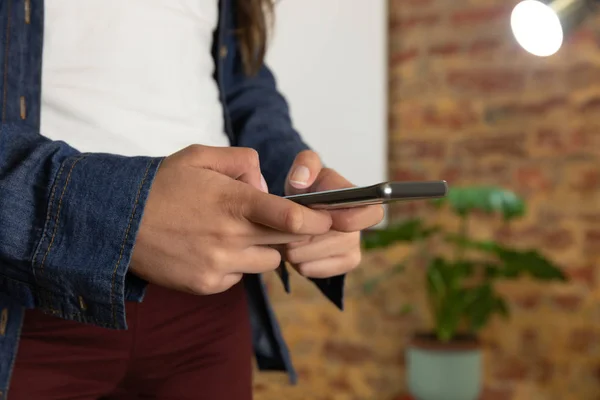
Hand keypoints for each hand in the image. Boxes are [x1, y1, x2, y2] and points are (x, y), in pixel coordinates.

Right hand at [130, 145, 331, 294]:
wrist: (117, 222)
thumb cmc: (161, 185)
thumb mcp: (200, 156)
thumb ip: (241, 162)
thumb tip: (264, 185)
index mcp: (233, 202)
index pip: (291, 217)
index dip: (318, 220)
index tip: (329, 218)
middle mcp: (230, 237)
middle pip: (287, 242)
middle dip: (294, 233)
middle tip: (283, 221)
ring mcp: (219, 265)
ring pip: (267, 262)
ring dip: (263, 248)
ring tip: (235, 231)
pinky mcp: (207, 284)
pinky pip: (240, 276)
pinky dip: (238, 264)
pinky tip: (214, 248)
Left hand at [282, 150, 383, 277]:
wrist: (297, 211)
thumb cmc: (306, 188)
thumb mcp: (303, 170)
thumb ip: (305, 164)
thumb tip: (302, 179)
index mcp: (357, 197)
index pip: (373, 213)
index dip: (354, 220)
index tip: (331, 220)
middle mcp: (361, 221)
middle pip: (340, 239)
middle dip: (309, 236)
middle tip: (287, 231)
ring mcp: (354, 243)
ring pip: (324, 255)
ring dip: (299, 250)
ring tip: (287, 240)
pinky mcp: (345, 262)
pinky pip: (319, 269)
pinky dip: (303, 264)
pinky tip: (296, 254)